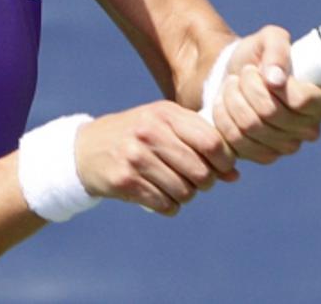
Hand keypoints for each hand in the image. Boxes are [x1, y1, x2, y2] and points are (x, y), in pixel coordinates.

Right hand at [74, 101, 238, 215]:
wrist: (85, 149)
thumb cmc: (137, 136)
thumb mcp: (165, 127)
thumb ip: (200, 144)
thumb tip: (235, 175)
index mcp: (165, 113)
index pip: (211, 141)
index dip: (224, 160)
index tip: (222, 167)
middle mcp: (150, 132)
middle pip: (200, 171)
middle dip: (205, 182)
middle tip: (198, 181)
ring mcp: (135, 157)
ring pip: (184, 191)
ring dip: (186, 195)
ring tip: (176, 187)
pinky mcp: (124, 181)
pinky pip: (164, 204)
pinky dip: (169, 206)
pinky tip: (161, 196)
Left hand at [209, 25, 320, 163]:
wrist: (234, 76)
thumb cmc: (259, 56)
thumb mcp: (269, 38)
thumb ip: (277, 49)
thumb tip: (276, 78)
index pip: (302, 100)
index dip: (276, 85)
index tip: (262, 71)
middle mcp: (311, 129)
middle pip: (271, 113)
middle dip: (248, 87)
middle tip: (243, 74)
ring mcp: (287, 146)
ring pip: (251, 127)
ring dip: (232, 100)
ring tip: (232, 86)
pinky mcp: (263, 157)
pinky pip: (237, 142)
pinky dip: (223, 118)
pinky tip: (225, 104)